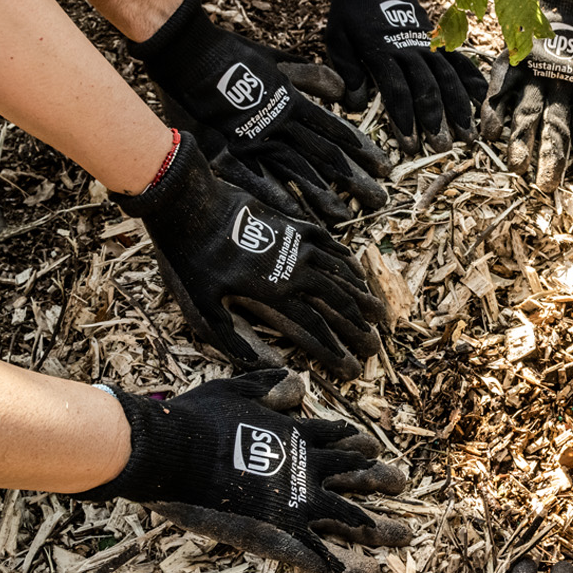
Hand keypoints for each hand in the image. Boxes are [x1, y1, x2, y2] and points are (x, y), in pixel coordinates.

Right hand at [78, 370, 410, 572]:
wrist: (176, 448)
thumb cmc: (199, 416)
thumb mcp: (237, 388)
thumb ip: (268, 385)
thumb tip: (296, 382)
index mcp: (298, 433)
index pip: (339, 438)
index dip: (357, 444)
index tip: (370, 447)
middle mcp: (308, 465)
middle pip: (357, 474)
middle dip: (381, 479)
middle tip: (401, 482)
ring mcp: (298, 498)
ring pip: (352, 515)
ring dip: (379, 525)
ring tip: (404, 533)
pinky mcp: (281, 528)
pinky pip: (319, 552)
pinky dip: (342, 564)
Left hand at [112, 133, 385, 379]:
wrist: (193, 204)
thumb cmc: (194, 257)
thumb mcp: (204, 305)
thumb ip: (230, 338)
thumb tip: (254, 365)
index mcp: (276, 292)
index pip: (316, 327)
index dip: (336, 350)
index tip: (351, 367)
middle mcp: (296, 269)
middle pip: (339, 301)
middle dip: (360, 326)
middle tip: (375, 345)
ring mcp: (300, 244)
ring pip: (342, 273)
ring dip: (363, 294)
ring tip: (379, 312)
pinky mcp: (297, 225)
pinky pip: (333, 245)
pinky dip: (348, 262)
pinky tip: (357, 272)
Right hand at [130, 0, 390, 223]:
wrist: (192, 58)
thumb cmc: (235, 58)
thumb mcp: (280, 63)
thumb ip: (312, 78)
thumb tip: (342, 92)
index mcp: (296, 104)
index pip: (338, 132)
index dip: (363, 152)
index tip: (384, 168)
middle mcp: (283, 126)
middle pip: (327, 158)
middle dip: (355, 181)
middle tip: (378, 201)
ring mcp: (259, 141)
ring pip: (301, 174)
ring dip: (325, 198)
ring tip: (346, 218)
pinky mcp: (235, 153)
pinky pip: (262, 182)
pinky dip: (282, 200)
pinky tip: (298, 218)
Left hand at [324, 0, 486, 155]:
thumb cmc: (354, 13)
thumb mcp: (338, 37)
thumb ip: (346, 69)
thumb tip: (355, 103)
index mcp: (382, 52)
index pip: (396, 90)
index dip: (403, 117)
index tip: (409, 142)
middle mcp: (410, 51)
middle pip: (427, 88)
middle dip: (435, 119)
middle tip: (442, 146)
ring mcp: (428, 46)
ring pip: (448, 78)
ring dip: (460, 108)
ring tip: (469, 134)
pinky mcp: (439, 43)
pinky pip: (460, 62)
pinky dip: (474, 81)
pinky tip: (485, 101)